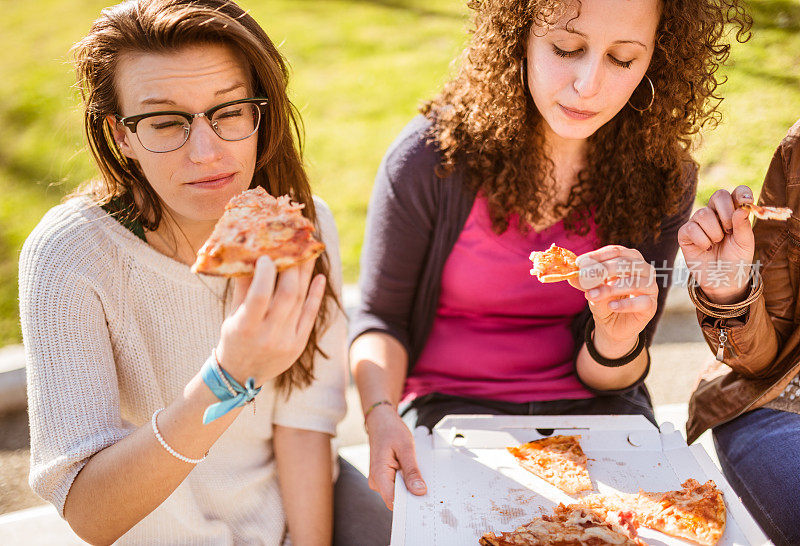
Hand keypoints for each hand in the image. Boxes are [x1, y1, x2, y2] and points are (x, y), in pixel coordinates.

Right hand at [216, 256, 325, 385]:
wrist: (241, 375)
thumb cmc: (233, 339)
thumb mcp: (232, 315)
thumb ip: (243, 288)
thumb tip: (252, 255)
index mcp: (244, 327)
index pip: (259, 296)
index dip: (265, 274)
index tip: (267, 255)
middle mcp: (267, 335)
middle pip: (286, 295)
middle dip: (292, 268)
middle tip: (294, 246)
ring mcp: (286, 342)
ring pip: (299, 301)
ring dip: (305, 276)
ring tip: (308, 254)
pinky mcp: (298, 345)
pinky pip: (310, 315)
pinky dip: (315, 295)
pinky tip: (319, 277)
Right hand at [365, 405, 426, 509]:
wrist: (380, 421)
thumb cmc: (391, 430)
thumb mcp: (406, 448)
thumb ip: (412, 471)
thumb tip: (419, 490)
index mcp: (379, 475)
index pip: (393, 502)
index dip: (409, 504)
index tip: (423, 499)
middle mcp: (376, 481)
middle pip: (397, 499)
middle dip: (411, 493)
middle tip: (423, 481)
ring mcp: (378, 481)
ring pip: (397, 494)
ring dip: (408, 486)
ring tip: (414, 470)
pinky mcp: (383, 478)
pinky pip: (396, 487)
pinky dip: (405, 482)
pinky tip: (409, 471)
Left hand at [569, 245, 657, 356]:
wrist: (612, 326)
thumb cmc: (604, 300)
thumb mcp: (591, 288)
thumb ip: (583, 281)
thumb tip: (571, 274)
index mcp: (630, 259)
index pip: (616, 251)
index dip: (597, 256)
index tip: (580, 263)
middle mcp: (644, 269)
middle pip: (626, 264)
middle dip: (604, 270)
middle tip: (586, 277)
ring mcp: (650, 287)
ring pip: (634, 283)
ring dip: (610, 289)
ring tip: (592, 295)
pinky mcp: (651, 305)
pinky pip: (641, 302)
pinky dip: (625, 304)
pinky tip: (610, 306)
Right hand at [677, 186, 754, 303]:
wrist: (723, 281)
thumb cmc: (736, 260)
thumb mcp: (745, 243)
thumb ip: (743, 225)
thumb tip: (742, 207)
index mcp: (732, 213)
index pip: (736, 193)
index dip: (741, 193)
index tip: (746, 201)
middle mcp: (715, 215)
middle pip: (718, 196)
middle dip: (726, 212)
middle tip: (730, 231)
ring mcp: (698, 224)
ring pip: (703, 214)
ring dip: (714, 231)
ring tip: (717, 243)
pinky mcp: (685, 235)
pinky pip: (690, 228)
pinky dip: (701, 240)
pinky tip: (706, 248)